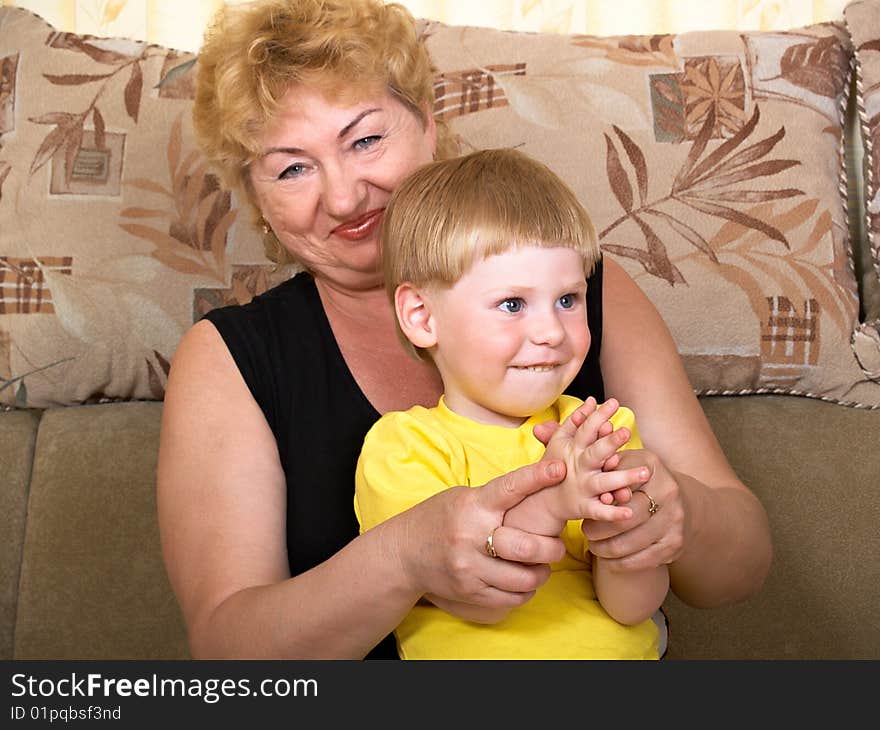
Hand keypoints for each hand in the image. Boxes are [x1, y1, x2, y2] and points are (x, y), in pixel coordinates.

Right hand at [395, 457, 568, 620]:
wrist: (402, 554)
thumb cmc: (438, 519)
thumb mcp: (462, 498)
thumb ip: (495, 497)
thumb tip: (539, 487)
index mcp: (472, 506)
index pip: (509, 489)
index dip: (537, 477)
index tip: (560, 469)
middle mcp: (470, 537)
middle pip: (526, 547)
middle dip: (552, 548)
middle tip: (558, 546)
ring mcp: (469, 569)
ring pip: (523, 579)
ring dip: (542, 572)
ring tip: (543, 565)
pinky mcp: (470, 592)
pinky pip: (512, 598)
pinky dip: (526, 590)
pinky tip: (525, 580)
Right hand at [534, 398, 633, 505]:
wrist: (542, 500)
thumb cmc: (557, 465)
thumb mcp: (561, 442)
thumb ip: (576, 421)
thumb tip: (591, 400)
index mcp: (572, 449)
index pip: (586, 429)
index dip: (598, 415)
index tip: (614, 402)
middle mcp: (578, 467)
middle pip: (595, 453)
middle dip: (610, 442)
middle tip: (627, 432)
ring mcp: (582, 487)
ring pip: (604, 482)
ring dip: (623, 478)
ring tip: (645, 473)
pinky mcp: (584, 507)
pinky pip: (601, 511)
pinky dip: (614, 513)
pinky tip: (629, 512)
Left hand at [582, 449, 685, 570]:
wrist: (679, 501)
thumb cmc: (640, 481)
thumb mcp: (625, 465)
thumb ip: (607, 469)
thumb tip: (596, 488)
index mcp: (651, 469)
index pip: (619, 486)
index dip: (602, 499)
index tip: (589, 506)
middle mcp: (668, 493)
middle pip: (624, 518)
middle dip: (598, 528)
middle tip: (585, 531)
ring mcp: (674, 520)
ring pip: (630, 543)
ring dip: (605, 548)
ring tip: (593, 545)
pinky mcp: (675, 544)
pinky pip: (642, 560)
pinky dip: (620, 563)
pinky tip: (607, 560)